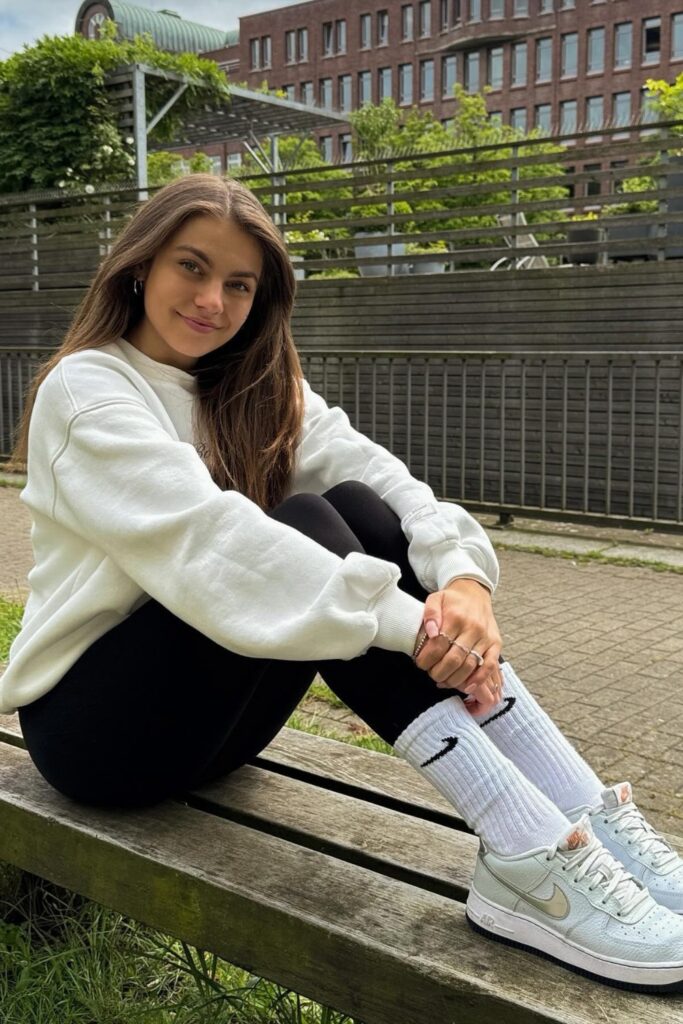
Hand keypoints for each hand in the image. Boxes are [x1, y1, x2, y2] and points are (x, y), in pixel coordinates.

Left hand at [413, 579, 502, 714]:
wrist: (475, 593)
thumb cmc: (452, 600)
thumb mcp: (436, 598)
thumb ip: (430, 613)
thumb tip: (430, 632)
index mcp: (456, 616)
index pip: (438, 644)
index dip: (427, 659)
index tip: (420, 664)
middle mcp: (473, 628)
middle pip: (454, 659)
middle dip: (438, 672)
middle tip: (431, 674)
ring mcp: (486, 637)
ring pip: (470, 665)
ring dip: (454, 679)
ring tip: (443, 681)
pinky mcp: (496, 644)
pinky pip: (490, 666)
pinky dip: (479, 679)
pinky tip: (467, 687)